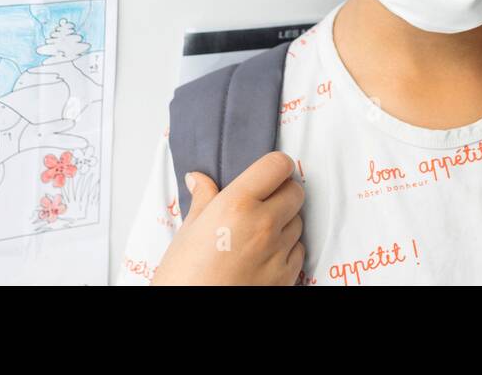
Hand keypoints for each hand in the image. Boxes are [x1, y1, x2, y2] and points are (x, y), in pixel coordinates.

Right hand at [149, 150, 304, 285]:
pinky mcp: (287, 275)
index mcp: (237, 205)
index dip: (275, 166)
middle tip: (262, 201)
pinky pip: (299, 250)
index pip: (278, 165)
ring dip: (285, 221)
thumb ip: (202, 199)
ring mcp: (278, 251)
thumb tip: (199, 179)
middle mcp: (263, 224)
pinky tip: (264, 253)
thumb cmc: (182, 279)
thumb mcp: (186, 233)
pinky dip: (287, 248)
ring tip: (257, 232)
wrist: (189, 316)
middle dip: (282, 192)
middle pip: (295, 191)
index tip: (267, 172)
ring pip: (299, 220)